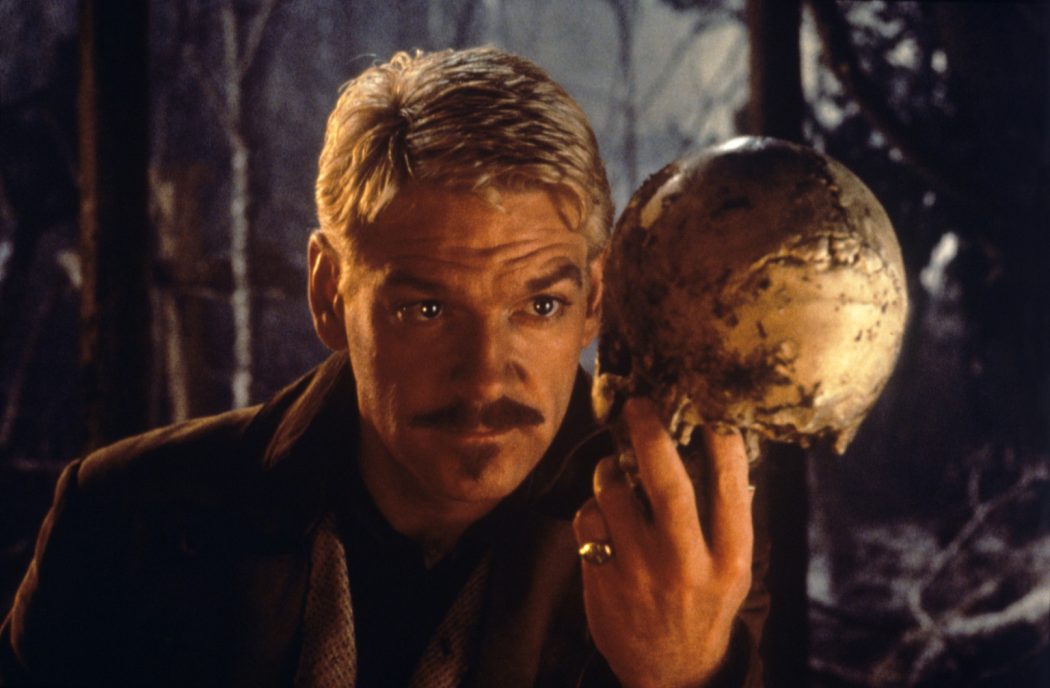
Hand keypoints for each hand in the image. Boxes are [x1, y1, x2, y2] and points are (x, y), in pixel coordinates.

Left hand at [573, 398, 753, 687]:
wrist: (670, 673)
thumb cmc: (705, 605)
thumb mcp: (733, 568)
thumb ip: (731, 514)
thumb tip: (727, 444)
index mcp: (730, 557)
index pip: (729, 485)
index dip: (719, 437)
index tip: (706, 402)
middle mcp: (688, 564)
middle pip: (668, 484)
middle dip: (651, 434)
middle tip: (638, 404)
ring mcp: (641, 574)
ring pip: (614, 495)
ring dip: (608, 469)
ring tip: (613, 468)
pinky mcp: (603, 581)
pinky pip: (587, 520)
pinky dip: (591, 505)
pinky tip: (602, 513)